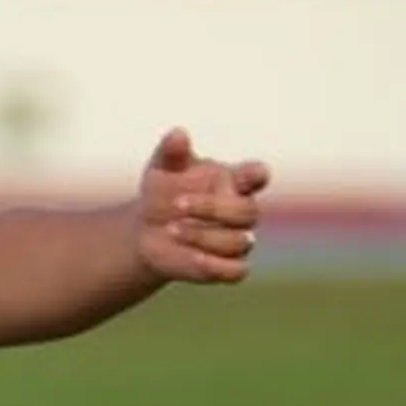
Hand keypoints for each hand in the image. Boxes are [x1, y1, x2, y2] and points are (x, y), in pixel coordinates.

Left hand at [135, 128, 271, 284]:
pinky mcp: (228, 266)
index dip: (257, 175)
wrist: (147, 230)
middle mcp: (241, 210)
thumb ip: (171, 152)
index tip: (250, 175)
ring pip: (240, 242)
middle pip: (247, 212)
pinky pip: (237, 271)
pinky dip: (216, 266)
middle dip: (212, 209)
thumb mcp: (161, 169)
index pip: (257, 175)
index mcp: (234, 181)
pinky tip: (191, 257)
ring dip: (203, 236)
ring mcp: (238, 239)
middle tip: (176, 204)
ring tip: (170, 229)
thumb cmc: (162, 192)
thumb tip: (178, 133)